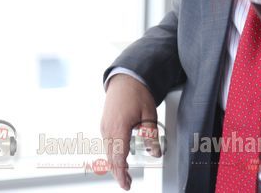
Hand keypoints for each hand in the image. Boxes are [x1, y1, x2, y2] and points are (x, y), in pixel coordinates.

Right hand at [100, 74, 158, 190]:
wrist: (125, 78)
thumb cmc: (136, 93)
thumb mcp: (149, 114)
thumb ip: (151, 135)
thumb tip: (155, 153)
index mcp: (119, 128)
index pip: (118, 158)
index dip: (121, 173)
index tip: (126, 184)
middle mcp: (108, 129)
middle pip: (111, 158)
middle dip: (119, 172)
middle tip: (128, 183)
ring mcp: (105, 127)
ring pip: (108, 152)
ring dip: (116, 164)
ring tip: (126, 173)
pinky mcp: (105, 125)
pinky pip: (108, 144)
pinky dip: (113, 154)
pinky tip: (120, 158)